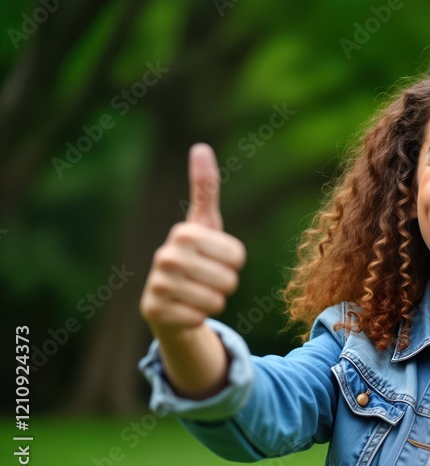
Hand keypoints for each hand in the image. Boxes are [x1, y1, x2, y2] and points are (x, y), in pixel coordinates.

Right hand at [140, 144, 245, 338]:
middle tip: (206, 279)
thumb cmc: (195, 257)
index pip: (237, 256)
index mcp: (184, 233)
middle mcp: (166, 257)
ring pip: (216, 300)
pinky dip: (197, 317)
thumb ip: (205, 188)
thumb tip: (200, 147)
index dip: (234, 263)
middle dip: (225, 284)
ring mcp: (158, 285)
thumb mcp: (205, 223)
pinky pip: (200, 318)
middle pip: (229, 279)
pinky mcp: (155, 311)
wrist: (168, 298)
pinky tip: (183, 309)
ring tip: (195, 293)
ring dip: (213, 301)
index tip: (215, 259)